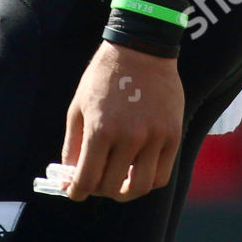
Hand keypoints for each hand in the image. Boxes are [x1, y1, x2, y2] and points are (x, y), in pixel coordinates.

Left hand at [62, 42, 183, 201]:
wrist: (140, 48)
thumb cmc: (104, 76)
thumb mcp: (78, 106)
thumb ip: (72, 144)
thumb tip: (69, 177)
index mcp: (100, 130)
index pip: (87, 179)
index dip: (77, 191)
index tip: (74, 192)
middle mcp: (129, 138)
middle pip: (111, 187)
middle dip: (98, 189)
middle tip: (94, 182)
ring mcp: (154, 138)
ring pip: (139, 187)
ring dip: (124, 192)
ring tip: (117, 183)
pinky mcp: (172, 136)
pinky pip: (161, 175)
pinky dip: (147, 181)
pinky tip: (137, 172)